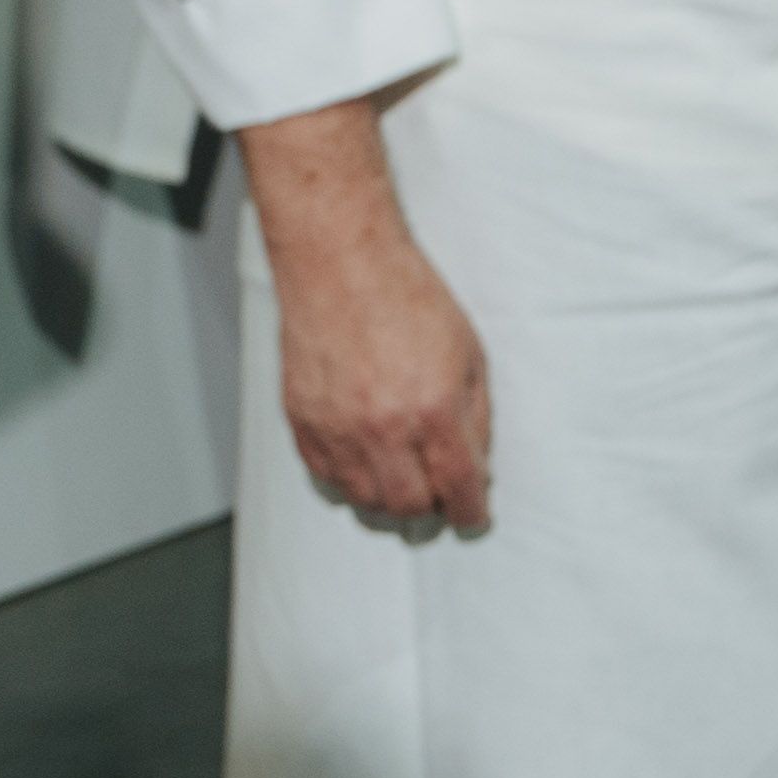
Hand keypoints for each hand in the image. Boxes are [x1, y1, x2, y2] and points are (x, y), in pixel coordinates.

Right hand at [241, 111, 489, 532]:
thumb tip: (475, 464)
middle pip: (408, 506)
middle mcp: (381, 427)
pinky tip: (364, 460)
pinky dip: (348, 479)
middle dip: (429, 509)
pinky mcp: (302, 419)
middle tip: (437, 495)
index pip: (457, 487)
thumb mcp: (467, 352)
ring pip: (363, 499)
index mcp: (432, 410)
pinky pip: (325, 475)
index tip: (471, 515)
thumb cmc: (406, 296)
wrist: (340, 261)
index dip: (469, 512)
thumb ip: (474, 415)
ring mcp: (336, 427)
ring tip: (401, 477)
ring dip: (388, 499)